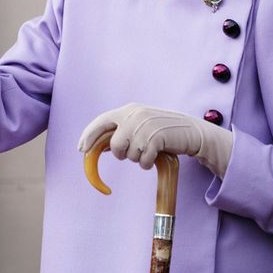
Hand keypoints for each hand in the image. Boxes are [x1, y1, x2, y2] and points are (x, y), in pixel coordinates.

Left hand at [78, 103, 232, 178]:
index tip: (81, 149)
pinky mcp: (156, 139)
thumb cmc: (163, 130)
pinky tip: (156, 154)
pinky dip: (147, 163)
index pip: (101, 121)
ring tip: (150, 149)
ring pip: (128, 155)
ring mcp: (145, 126)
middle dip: (122, 154)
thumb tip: (100, 146)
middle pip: (115, 145)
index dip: (89, 135)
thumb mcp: (140, 125)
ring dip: (138, 158)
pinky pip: (142, 161)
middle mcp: (135, 115)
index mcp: (129, 110)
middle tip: (134, 152)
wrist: (191, 130)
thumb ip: (122, 131)